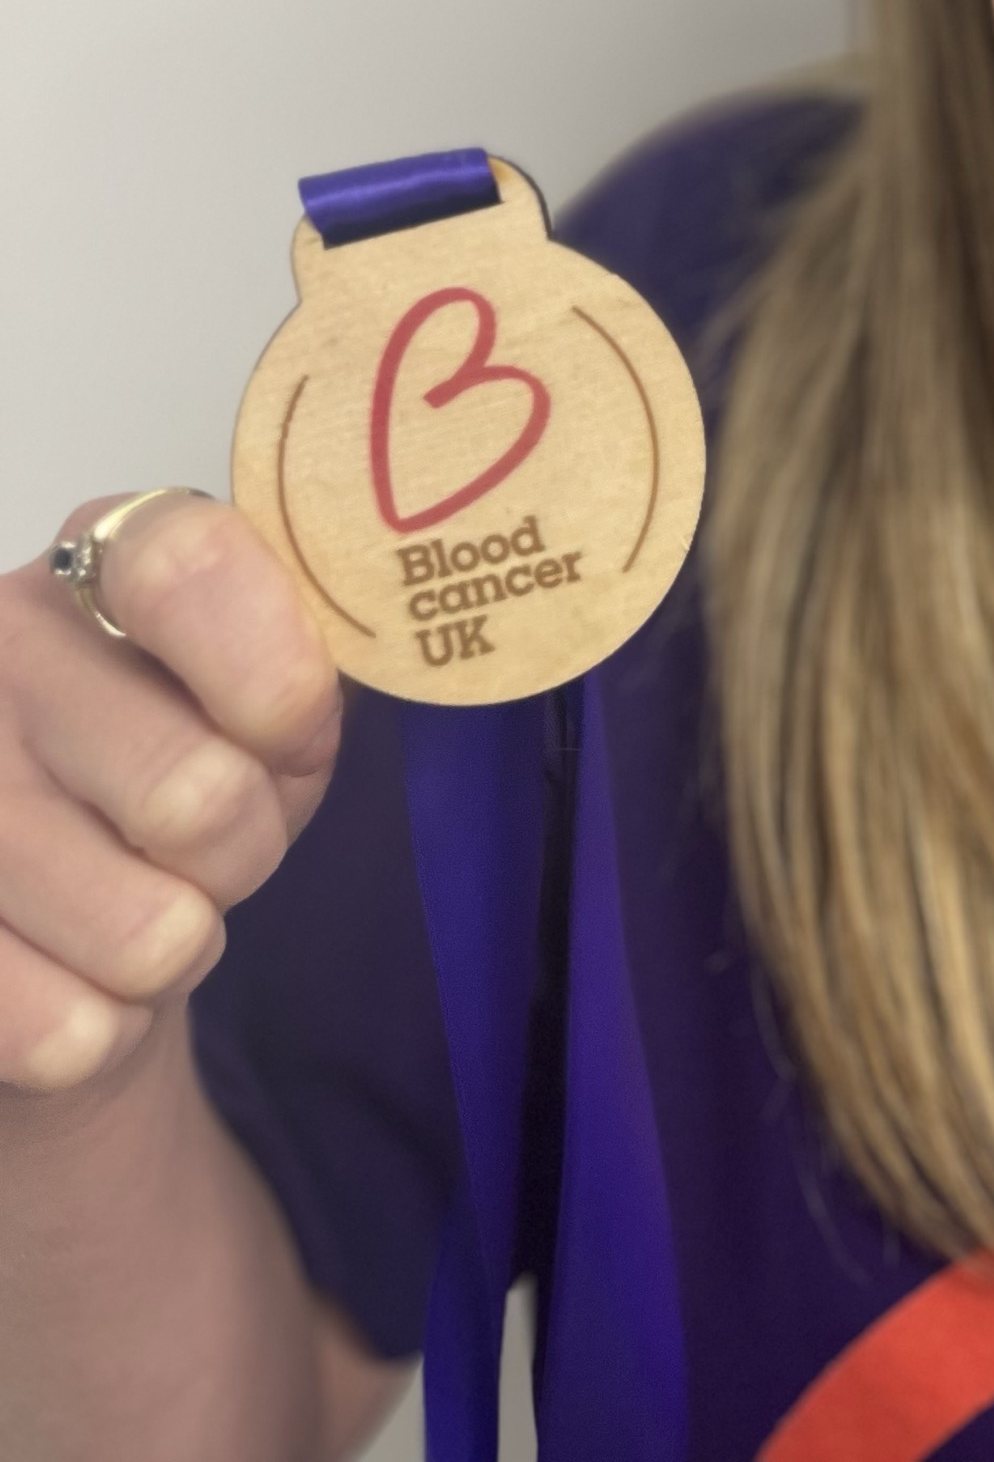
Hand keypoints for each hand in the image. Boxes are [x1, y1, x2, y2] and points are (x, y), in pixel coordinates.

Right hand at [0, 495, 339, 1094]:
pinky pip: (65, 1029)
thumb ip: (305, 671)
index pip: (188, 568)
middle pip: (191, 793)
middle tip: (216, 843)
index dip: (275, 678)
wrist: (61, 914)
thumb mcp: (267, 697)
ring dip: (175, 948)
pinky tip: (69, 971)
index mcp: (100, 561)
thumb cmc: (194, 768)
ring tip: (138, 900)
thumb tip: (335, 691)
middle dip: (242, 853)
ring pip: (142, 933)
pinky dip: (101, 1029)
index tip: (294, 731)